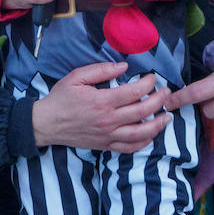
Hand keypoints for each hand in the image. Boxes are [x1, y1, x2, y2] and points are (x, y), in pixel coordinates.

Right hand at [33, 61, 169, 152]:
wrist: (46, 124)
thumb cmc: (61, 98)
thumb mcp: (77, 77)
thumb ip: (101, 70)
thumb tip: (123, 66)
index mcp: (102, 101)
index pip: (134, 92)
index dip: (149, 83)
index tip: (153, 77)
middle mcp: (108, 120)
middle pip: (142, 111)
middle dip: (159, 100)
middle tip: (166, 92)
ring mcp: (108, 135)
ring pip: (140, 133)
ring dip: (158, 125)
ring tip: (168, 116)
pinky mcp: (105, 146)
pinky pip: (129, 148)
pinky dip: (144, 143)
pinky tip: (152, 135)